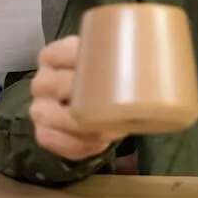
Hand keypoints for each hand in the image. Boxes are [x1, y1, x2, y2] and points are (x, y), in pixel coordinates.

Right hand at [29, 36, 125, 161]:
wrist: (94, 109)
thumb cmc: (107, 81)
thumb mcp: (112, 65)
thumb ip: (124, 60)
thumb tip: (158, 68)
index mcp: (55, 56)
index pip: (58, 53)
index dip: (78, 59)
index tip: (107, 68)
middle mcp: (43, 80)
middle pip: (54, 84)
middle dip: (83, 97)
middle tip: (114, 107)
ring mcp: (39, 107)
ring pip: (48, 115)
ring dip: (80, 125)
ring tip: (110, 130)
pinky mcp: (43, 132)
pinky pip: (50, 140)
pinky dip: (75, 145)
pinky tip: (97, 144)